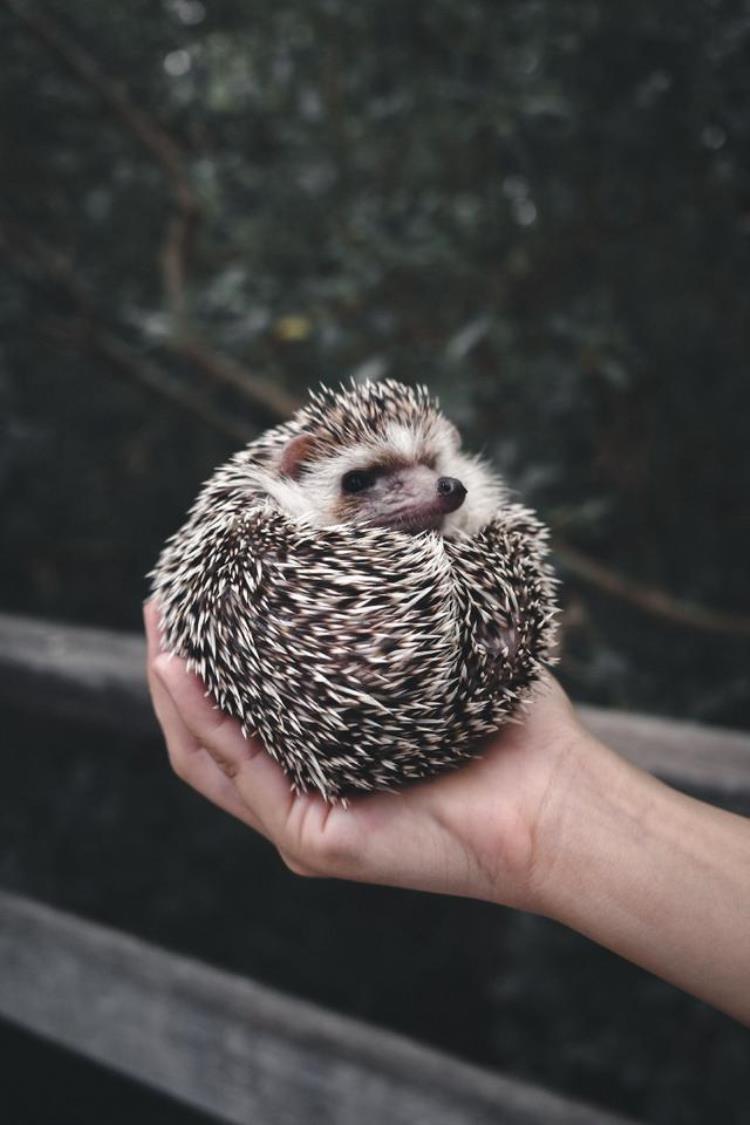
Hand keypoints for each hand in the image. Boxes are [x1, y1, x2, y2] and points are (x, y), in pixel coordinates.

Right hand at [144, 601, 588, 909]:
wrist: (553, 794)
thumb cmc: (508, 730)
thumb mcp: (433, 666)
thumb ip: (392, 627)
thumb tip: (375, 543)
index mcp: (327, 760)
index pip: (245, 713)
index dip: (210, 660)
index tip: (197, 595)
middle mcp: (306, 791)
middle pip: (211, 734)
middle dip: (173, 669)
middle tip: (161, 603)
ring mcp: (303, 821)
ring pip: (208, 754)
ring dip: (172, 690)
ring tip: (158, 628)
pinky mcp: (312, 840)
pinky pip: (237, 771)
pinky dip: (201, 718)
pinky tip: (179, 670)